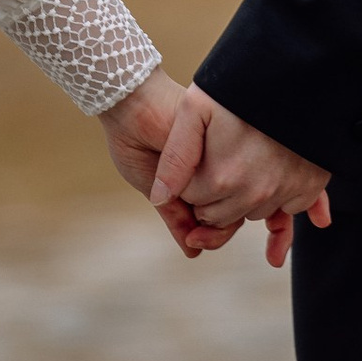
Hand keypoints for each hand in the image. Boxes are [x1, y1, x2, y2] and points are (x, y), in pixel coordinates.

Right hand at [99, 70, 217, 256]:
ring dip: (217, 223)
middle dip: (216, 232)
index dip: (210, 235)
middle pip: (229, 213)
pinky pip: (228, 185)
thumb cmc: (133, 142)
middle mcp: (214, 169)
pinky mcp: (224, 146)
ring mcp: (221, 159)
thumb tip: (193, 253)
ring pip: (233, 203)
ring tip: (198, 227)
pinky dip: (216, 205)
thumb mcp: (153, 188)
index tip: (194, 245)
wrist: (129, 107)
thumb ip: (176, 217)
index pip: (216, 216)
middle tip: (197, 240)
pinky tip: (200, 214)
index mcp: (199, 179)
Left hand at [151, 82, 332, 267]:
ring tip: (245, 157)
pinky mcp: (308, 186)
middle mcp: (255, 192)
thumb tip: (160, 198)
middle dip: (213, 193)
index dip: (191, 178)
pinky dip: (278, 196)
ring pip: (250, 213)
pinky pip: (286, 209)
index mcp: (222, 177)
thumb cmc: (239, 87)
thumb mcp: (195, 109)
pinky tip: (272, 168)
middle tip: (221, 156)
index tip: (201, 154)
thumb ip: (174, 157)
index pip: (192, 199)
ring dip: (243, 195)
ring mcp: (285, 191)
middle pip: (219, 214)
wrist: (294, 73)